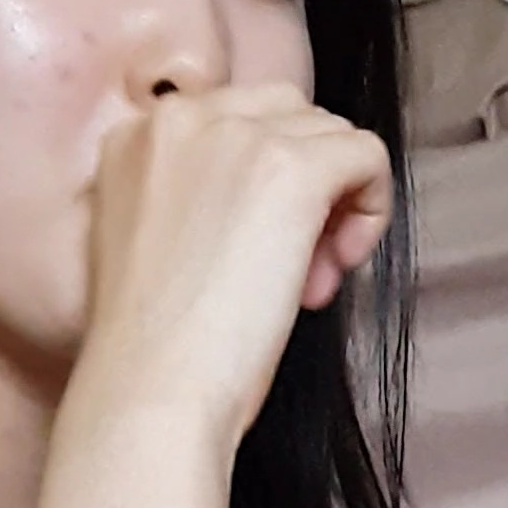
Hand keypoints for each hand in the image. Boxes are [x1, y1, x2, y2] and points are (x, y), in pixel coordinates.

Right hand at [75, 82, 393, 452]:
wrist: (152, 392)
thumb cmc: (153, 349)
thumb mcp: (153, 243)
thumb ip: (194, 198)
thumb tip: (266, 201)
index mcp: (136, 134)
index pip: (233, 124)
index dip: (260, 189)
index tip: (253, 258)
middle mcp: (181, 116)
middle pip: (285, 115)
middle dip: (305, 188)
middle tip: (294, 273)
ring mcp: (237, 136)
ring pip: (329, 133)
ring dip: (335, 205)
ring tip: (309, 283)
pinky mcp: (292, 170)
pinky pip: (367, 156)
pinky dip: (371, 209)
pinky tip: (339, 268)